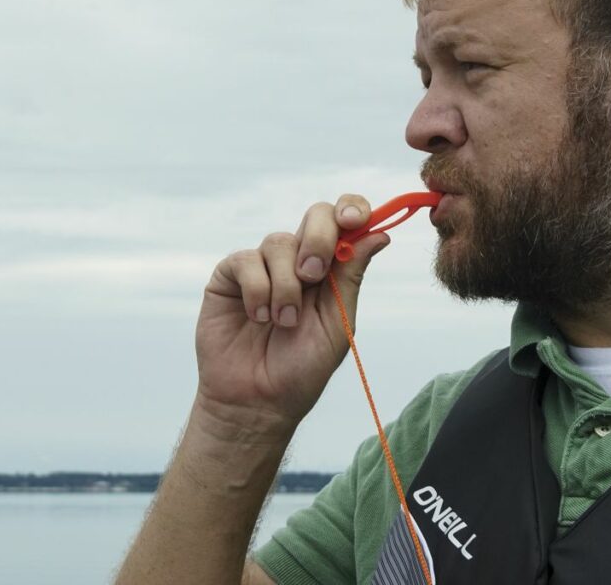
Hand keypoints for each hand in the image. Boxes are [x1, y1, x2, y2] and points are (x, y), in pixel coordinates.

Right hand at [192, 194, 389, 437]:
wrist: (258, 401)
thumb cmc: (301, 368)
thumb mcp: (338, 323)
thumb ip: (351, 277)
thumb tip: (380, 234)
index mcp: (331, 269)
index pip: (345, 221)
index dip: (352, 209)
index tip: (354, 220)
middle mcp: (298, 260)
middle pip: (316, 215)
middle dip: (318, 240)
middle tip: (313, 276)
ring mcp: (263, 266)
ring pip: (278, 241)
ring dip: (286, 286)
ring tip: (283, 322)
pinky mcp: (230, 275)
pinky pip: (246, 260)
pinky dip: (257, 290)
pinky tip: (256, 317)